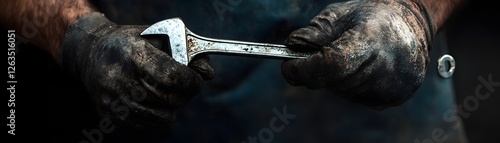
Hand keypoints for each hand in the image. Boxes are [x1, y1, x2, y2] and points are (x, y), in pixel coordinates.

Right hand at [60, 13, 213, 129]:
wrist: (91, 53)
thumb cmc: (132, 43)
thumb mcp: (158, 36)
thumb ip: (185, 52)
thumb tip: (208, 74)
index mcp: (132, 53)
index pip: (170, 76)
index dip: (190, 81)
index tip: (196, 80)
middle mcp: (119, 77)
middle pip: (167, 98)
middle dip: (185, 95)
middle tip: (186, 88)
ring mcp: (112, 98)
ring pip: (160, 117)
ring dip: (173, 108)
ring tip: (171, 95)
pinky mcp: (109, 113)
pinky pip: (146, 127)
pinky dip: (159, 119)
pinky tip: (158, 104)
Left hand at [282, 0, 433, 108]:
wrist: (412, 25)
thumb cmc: (371, 16)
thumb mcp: (339, 14)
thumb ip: (314, 32)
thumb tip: (292, 48)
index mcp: (372, 40)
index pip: (332, 65)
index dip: (305, 70)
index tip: (288, 67)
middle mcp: (387, 66)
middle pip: (333, 81)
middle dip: (316, 72)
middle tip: (314, 58)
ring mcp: (393, 86)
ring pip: (343, 92)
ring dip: (335, 79)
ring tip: (348, 57)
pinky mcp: (394, 97)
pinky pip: (357, 97)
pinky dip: (351, 85)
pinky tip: (363, 68)